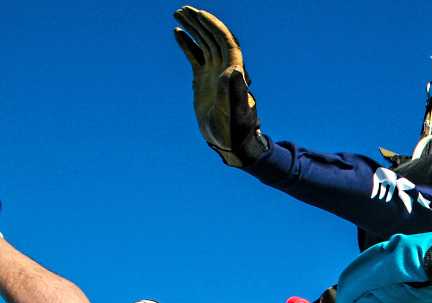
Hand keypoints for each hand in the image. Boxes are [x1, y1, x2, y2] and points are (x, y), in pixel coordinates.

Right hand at [172, 6, 265, 166]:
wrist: (232, 142)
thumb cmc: (236, 129)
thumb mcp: (235, 111)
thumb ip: (235, 91)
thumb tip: (236, 71)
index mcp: (234, 72)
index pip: (225, 41)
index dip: (213, 26)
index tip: (198, 14)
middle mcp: (226, 68)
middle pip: (213, 38)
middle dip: (200, 22)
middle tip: (183, 8)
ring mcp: (214, 73)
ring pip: (204, 44)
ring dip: (193, 28)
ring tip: (177, 13)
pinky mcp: (204, 80)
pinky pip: (196, 56)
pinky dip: (187, 43)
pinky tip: (176, 32)